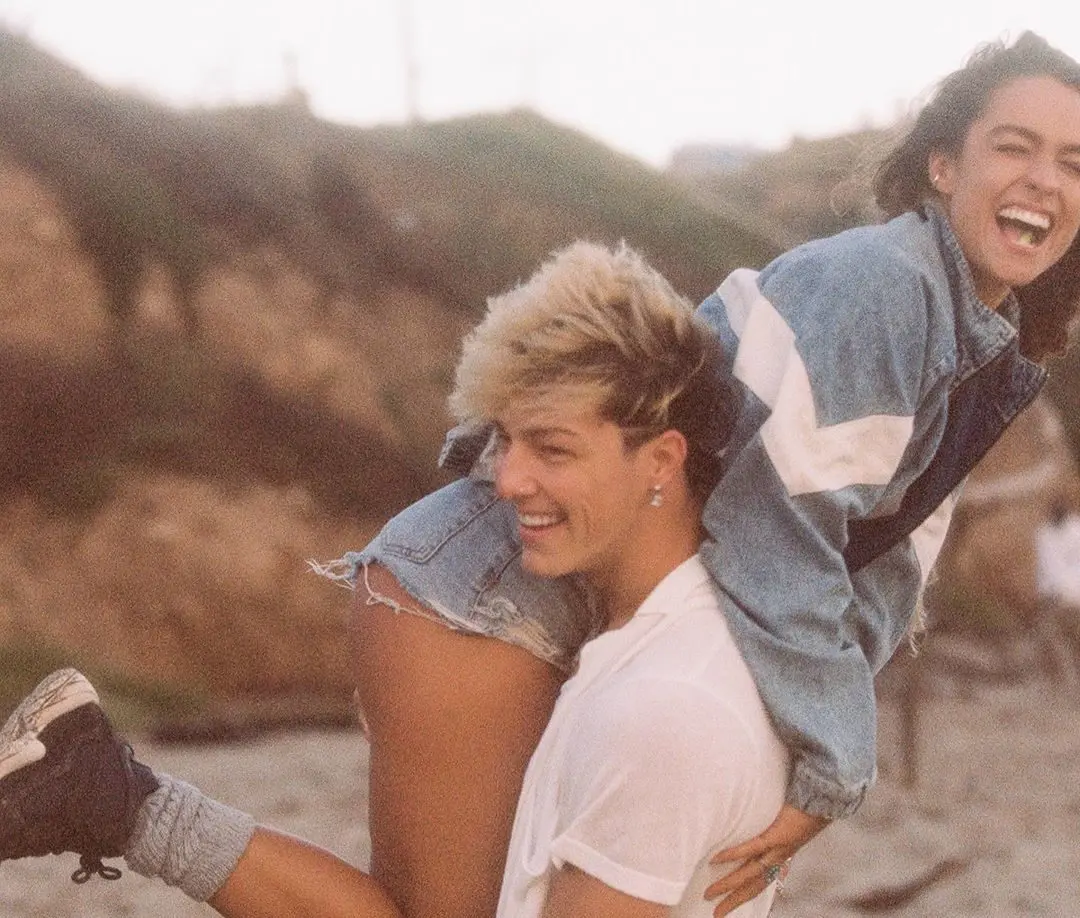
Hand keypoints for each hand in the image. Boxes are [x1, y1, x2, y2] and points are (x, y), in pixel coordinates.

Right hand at [703, 804, 828, 915]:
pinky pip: (752, 848)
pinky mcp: (776, 836)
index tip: (729, 903)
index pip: (760, 883)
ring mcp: (777, 850)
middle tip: (716, 913)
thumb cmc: (803, 811)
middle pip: (752, 886)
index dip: (744, 895)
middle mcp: (778, 859)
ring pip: (749, 873)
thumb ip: (773, 836)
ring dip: (728, 885)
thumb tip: (757, 835)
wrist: (822, 800)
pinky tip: (717, 859)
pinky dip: (733, 855)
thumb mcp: (788, 828)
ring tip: (710, 892)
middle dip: (733, 901)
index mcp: (780, 859)